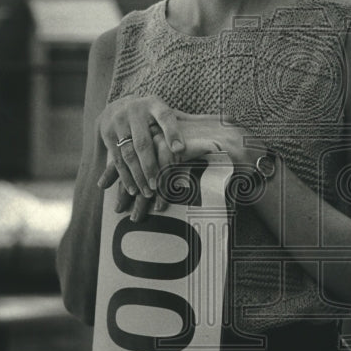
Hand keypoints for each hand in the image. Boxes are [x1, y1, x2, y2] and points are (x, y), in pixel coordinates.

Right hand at [96, 95, 184, 198]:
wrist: (118, 105)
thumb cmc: (150, 114)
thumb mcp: (163, 112)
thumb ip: (181, 124)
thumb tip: (211, 139)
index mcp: (154, 104)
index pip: (165, 117)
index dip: (172, 133)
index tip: (180, 150)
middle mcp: (135, 111)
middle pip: (143, 142)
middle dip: (151, 166)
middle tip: (158, 185)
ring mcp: (119, 122)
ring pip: (128, 153)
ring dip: (138, 175)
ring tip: (147, 192)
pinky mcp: (107, 133)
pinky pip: (116, 158)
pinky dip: (124, 176)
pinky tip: (132, 189)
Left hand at [104, 113, 254, 221]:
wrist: (242, 144)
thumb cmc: (215, 153)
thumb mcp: (186, 157)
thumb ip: (168, 163)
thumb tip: (151, 179)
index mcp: (158, 134)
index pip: (132, 154)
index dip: (118, 174)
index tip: (108, 191)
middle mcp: (161, 135)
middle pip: (136, 164)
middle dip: (126, 189)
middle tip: (118, 210)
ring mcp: (172, 142)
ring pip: (148, 172)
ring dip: (141, 197)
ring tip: (135, 217)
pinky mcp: (185, 152)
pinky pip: (167, 175)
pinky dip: (163, 193)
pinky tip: (159, 207)